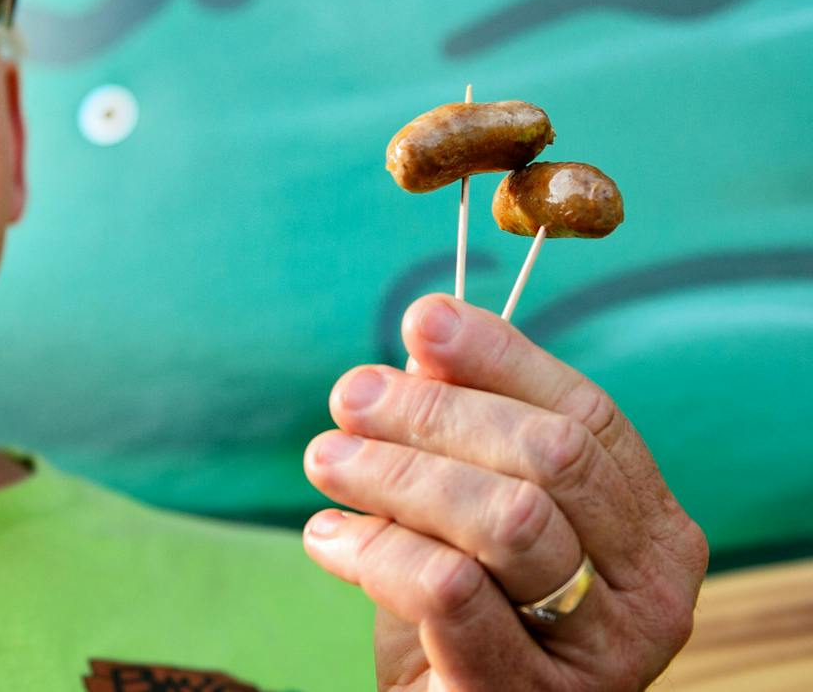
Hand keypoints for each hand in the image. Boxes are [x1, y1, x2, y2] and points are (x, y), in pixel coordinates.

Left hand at [302, 295, 706, 690]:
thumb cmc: (461, 612)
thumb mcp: (464, 505)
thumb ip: (463, 424)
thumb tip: (429, 334)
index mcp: (650, 528)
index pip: (588, 414)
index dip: (502, 357)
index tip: (422, 319)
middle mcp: (650, 594)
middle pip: (550, 457)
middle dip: (435, 412)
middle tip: (349, 397)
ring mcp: (601, 657)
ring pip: (507, 518)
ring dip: (396, 473)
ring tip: (326, 460)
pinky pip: (449, 588)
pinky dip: (376, 548)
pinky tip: (329, 539)